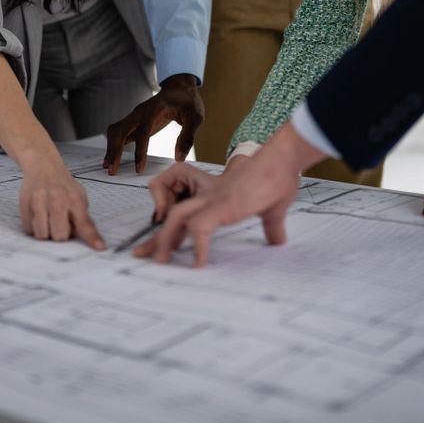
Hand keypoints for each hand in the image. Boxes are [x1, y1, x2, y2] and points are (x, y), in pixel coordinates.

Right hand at [19, 157, 104, 247]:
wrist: (43, 166)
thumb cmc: (63, 186)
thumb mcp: (78, 197)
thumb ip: (81, 217)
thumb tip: (81, 239)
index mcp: (75, 199)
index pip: (84, 223)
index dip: (92, 238)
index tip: (100, 248)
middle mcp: (58, 199)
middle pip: (60, 236)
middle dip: (60, 236)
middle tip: (59, 225)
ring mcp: (40, 200)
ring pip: (42, 235)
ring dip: (45, 233)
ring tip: (47, 220)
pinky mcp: (25, 203)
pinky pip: (28, 229)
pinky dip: (33, 227)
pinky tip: (37, 215)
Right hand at [103, 73, 204, 174]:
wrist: (179, 87)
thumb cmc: (187, 101)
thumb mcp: (195, 117)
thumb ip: (188, 137)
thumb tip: (179, 157)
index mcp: (155, 109)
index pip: (143, 131)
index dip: (139, 151)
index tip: (139, 168)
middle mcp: (140, 111)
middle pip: (120, 130)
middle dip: (114, 150)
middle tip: (113, 170)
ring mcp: (135, 116)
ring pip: (115, 130)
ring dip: (110, 148)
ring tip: (108, 167)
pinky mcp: (135, 121)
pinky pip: (119, 132)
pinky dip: (114, 145)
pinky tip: (113, 159)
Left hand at [134, 122, 325, 266]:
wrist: (283, 159)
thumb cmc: (278, 178)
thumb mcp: (273, 209)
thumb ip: (272, 226)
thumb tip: (279, 240)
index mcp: (217, 198)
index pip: (185, 211)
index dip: (172, 230)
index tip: (165, 250)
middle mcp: (210, 197)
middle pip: (172, 215)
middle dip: (155, 238)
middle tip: (140, 256)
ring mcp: (215, 199)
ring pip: (177, 216)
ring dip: (166, 239)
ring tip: (161, 262)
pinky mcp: (224, 204)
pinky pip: (200, 226)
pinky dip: (197, 246)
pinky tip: (199, 263)